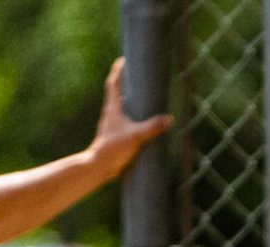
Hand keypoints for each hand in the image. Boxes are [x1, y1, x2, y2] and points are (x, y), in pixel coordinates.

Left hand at [87, 58, 172, 180]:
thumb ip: (153, 127)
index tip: (124, 59)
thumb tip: (169, 118)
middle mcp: (111, 112)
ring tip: (139, 93)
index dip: (118, 70)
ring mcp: (112, 123)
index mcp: (113, 108)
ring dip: (128, 97)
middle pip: (116, 91)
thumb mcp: (136, 136)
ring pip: (120, 105)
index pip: (114, 83)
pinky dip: (131, 113)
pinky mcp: (116, 133)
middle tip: (134, 73)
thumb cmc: (114, 147)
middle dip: (124, 81)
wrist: (100, 164)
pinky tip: (139, 118)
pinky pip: (124, 118)